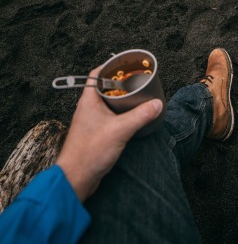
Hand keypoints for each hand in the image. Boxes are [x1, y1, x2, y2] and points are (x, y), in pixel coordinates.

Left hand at [56, 67, 162, 201]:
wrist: (75, 179)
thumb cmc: (89, 152)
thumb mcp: (120, 130)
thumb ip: (140, 116)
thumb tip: (157, 104)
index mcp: (89, 100)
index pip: (97, 74)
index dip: (111, 66)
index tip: (127, 63)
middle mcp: (88, 108)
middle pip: (105, 87)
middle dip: (122, 82)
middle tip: (138, 80)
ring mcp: (91, 120)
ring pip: (108, 102)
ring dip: (122, 99)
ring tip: (139, 97)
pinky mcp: (96, 133)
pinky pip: (110, 116)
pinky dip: (121, 112)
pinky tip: (132, 117)